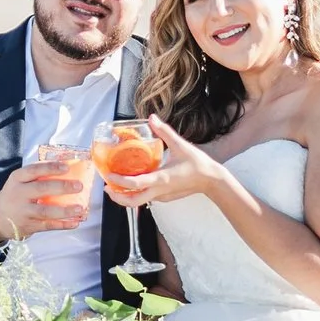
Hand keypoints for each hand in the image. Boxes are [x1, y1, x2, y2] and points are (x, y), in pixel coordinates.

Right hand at [0, 154, 89, 239]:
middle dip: (62, 187)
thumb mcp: (19, 181)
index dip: (51, 168)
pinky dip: (63, 224)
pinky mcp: (28, 226)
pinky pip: (48, 225)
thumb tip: (67, 167)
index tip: (67, 167)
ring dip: (64, 210)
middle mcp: (19, 194)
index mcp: (17, 179)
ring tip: (80, 208)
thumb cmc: (15, 195)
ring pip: (45, 211)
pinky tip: (75, 222)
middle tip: (78, 186)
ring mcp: (23, 212)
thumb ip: (37, 175)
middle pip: (41, 189)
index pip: (34, 170)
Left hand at [99, 115, 227, 206]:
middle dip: (117, 196)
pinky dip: (136, 194)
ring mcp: (162, 196)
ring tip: (116, 185)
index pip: (135, 184)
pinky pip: (147, 198)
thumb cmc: (198, 164)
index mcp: (161, 179)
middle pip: (132, 202)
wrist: (212, 180)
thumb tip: (152, 118)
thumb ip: (164, 131)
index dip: (119, 181)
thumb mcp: (180, 145)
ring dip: (125, 196)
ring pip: (139, 202)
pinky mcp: (165, 197)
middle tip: (107, 186)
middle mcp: (159, 191)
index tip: (109, 175)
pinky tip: (134, 183)